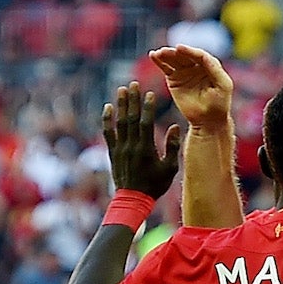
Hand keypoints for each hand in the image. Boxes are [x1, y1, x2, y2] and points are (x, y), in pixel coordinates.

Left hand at [103, 82, 180, 200]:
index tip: (150, 93)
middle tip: (133, 84)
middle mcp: (131, 146)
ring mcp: (120, 149)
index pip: (146, 123)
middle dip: (133, 100)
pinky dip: (107, 120)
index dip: (147, 107)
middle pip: (131, 119)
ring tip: (122, 90)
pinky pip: (108, 133)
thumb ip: (172, 147)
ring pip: (119, 123)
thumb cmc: (154, 185)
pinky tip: (108, 108)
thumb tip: (174, 126)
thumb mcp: (169, 169)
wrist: (133, 199)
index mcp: (146, 150)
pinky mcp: (113, 152)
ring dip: (121, 105)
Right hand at [149, 45, 233, 127]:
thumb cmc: (219, 104)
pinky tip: (153, 55)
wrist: (207, 120)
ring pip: (174, 59)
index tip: (179, 48)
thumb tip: (202, 55)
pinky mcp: (174, 78)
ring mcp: (185, 70)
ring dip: (165, 54)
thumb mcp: (223, 85)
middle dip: (175, 52)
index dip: (189, 51)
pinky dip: (159, 61)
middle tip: (165, 51)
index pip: (199, 55)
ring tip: (157, 53)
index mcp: (210, 65)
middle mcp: (196, 65)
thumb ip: (215, 69)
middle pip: (185, 55)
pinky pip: (166, 67)